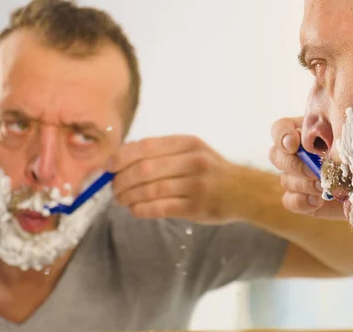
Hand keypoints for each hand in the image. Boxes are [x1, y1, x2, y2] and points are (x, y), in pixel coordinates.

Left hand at [109, 135, 235, 223]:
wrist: (244, 191)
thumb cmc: (212, 171)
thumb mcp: (193, 151)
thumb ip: (164, 152)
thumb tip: (122, 159)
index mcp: (188, 143)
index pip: (146, 147)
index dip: (121, 157)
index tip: (109, 166)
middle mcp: (193, 161)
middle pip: (144, 170)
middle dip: (121, 180)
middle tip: (113, 188)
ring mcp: (196, 185)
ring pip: (150, 190)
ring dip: (128, 196)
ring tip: (121, 199)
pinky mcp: (196, 207)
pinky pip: (160, 208)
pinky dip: (141, 209)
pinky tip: (135, 209)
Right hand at [269, 116, 345, 218]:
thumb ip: (338, 139)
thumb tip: (328, 151)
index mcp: (305, 131)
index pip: (280, 129)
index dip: (282, 136)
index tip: (294, 144)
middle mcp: (297, 154)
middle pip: (276, 155)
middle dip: (294, 165)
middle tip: (315, 172)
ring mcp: (297, 177)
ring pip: (284, 179)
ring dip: (304, 184)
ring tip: (325, 186)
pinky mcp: (303, 199)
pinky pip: (289, 201)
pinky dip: (301, 201)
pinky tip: (319, 200)